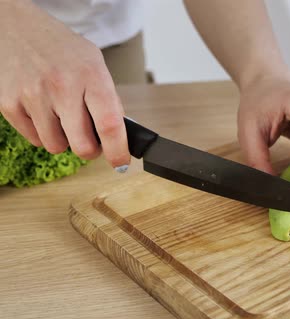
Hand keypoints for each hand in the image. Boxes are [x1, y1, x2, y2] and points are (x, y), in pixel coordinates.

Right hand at [0, 1, 129, 170]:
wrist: (17, 28)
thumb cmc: (61, 48)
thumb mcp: (95, 64)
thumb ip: (107, 97)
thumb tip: (119, 134)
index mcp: (91, 75)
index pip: (110, 124)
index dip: (118, 150)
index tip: (121, 162)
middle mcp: (62, 86)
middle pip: (83, 145)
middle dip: (90, 149)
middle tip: (90, 139)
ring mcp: (33, 96)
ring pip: (57, 146)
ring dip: (64, 139)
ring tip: (63, 117)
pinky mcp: (9, 104)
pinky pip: (34, 139)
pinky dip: (42, 132)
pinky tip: (44, 111)